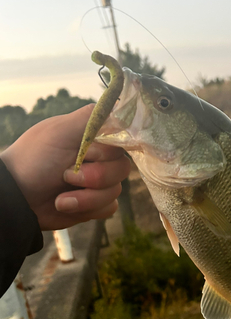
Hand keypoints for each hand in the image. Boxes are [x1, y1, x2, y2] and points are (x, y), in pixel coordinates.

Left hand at [1, 104, 130, 229]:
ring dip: (86, 197)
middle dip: (94, 177)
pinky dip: (88, 208)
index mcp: (94, 138)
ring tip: (62, 197)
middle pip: (122, 168)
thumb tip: (119, 109)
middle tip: (66, 176)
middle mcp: (101, 159)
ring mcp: (100, 183)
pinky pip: (109, 207)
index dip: (106, 152)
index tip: (86, 154)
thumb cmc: (34, 159)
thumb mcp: (60, 131)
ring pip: (116, 190)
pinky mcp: (97, 204)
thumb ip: (91, 118)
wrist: (18, 197)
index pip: (123, 140)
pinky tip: (67, 205)